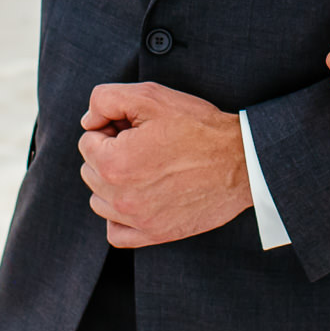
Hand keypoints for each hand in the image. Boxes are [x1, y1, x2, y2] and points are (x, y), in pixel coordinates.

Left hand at [78, 83, 249, 247]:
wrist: (242, 160)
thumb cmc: (199, 127)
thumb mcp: (150, 96)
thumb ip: (105, 100)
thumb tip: (88, 121)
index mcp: (115, 163)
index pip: (88, 142)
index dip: (111, 128)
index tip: (137, 128)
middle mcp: (121, 198)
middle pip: (91, 170)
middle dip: (110, 153)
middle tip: (144, 144)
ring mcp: (138, 220)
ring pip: (99, 200)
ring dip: (113, 183)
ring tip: (146, 167)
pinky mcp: (154, 234)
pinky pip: (115, 232)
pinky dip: (119, 216)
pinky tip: (138, 197)